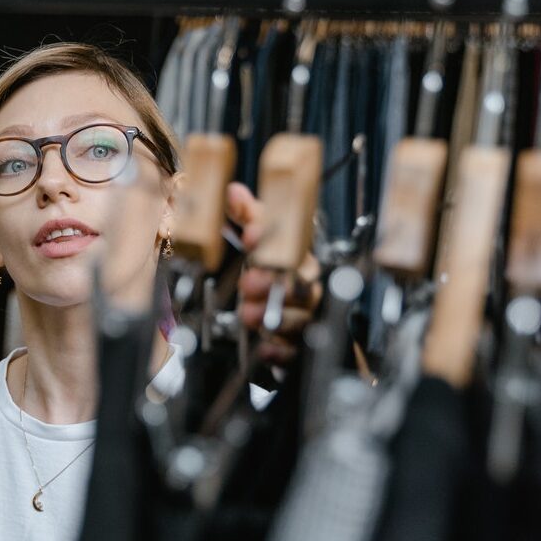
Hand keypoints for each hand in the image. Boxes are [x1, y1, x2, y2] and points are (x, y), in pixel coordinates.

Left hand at [226, 183, 322, 367]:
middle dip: (275, 283)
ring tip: (248, 315)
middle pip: (301, 283)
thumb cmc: (271, 275)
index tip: (249, 236)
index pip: (291, 244)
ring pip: (300, 316)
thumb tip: (233, 191)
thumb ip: (249, 218)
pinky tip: (265, 348)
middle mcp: (307, 286)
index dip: (269, 238)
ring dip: (273, 315)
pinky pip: (295, 349)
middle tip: (249, 283)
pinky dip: (279, 349)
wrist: (284, 318)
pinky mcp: (299, 346)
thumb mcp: (258, 244)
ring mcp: (307, 316)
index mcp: (299, 258)